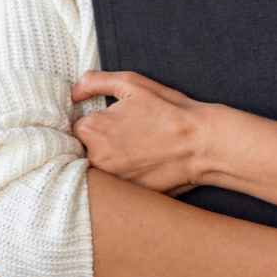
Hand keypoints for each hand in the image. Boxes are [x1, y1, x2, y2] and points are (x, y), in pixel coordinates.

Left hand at [71, 71, 219, 194]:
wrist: (203, 143)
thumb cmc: (169, 110)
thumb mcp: (132, 83)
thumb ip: (95, 81)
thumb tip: (74, 92)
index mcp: (92, 128)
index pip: (77, 128)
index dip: (95, 124)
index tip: (113, 123)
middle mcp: (96, 157)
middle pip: (83, 151)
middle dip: (99, 144)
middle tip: (127, 137)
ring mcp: (111, 179)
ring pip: (97, 169)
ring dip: (109, 162)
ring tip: (135, 152)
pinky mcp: (127, 195)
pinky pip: (115, 186)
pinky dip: (122, 177)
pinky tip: (141, 166)